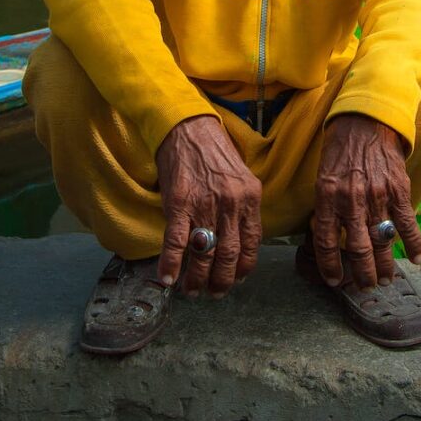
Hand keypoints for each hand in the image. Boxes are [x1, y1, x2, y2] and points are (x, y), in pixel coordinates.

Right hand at [156, 115, 261, 296]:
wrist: (188, 127)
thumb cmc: (213, 151)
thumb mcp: (240, 176)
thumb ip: (242, 206)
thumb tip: (238, 238)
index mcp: (250, 197)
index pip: (253, 243)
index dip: (244, 268)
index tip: (236, 279)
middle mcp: (231, 203)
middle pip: (230, 255)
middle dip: (221, 281)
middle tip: (213, 293)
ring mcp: (205, 204)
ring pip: (205, 253)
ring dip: (197, 278)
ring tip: (191, 290)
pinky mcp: (179, 203)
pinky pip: (176, 241)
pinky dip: (171, 264)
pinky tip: (167, 278)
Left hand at [314, 114, 420, 287]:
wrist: (365, 120)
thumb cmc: (340, 149)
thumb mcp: (322, 175)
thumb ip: (326, 206)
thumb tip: (327, 236)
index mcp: (327, 195)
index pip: (326, 241)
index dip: (330, 266)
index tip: (335, 281)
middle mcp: (351, 198)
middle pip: (358, 249)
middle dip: (362, 274)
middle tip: (365, 286)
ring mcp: (377, 195)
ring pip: (382, 241)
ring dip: (385, 266)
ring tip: (386, 280)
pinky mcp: (398, 189)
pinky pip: (407, 223)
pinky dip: (414, 244)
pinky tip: (416, 259)